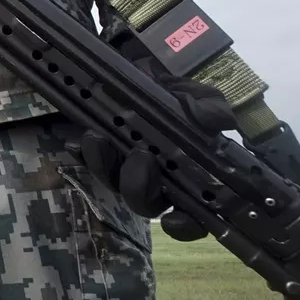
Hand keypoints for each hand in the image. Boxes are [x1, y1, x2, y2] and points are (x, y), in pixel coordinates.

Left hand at [79, 59, 237, 241]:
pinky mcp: (99, 153)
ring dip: (105, 166)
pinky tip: (80, 141)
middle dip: (139, 187)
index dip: (184, 226)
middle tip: (142, 157)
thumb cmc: (174, 95)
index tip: (173, 220)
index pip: (190, 218)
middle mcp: (154, 180)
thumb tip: (219, 122)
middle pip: (145, 204)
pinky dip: (84, 153)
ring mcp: (124, 169)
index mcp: (184, 177)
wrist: (140, 73)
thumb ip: (210, 110)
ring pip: (113, 184)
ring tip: (101, 138)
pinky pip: (88, 162)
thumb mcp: (196, 98)